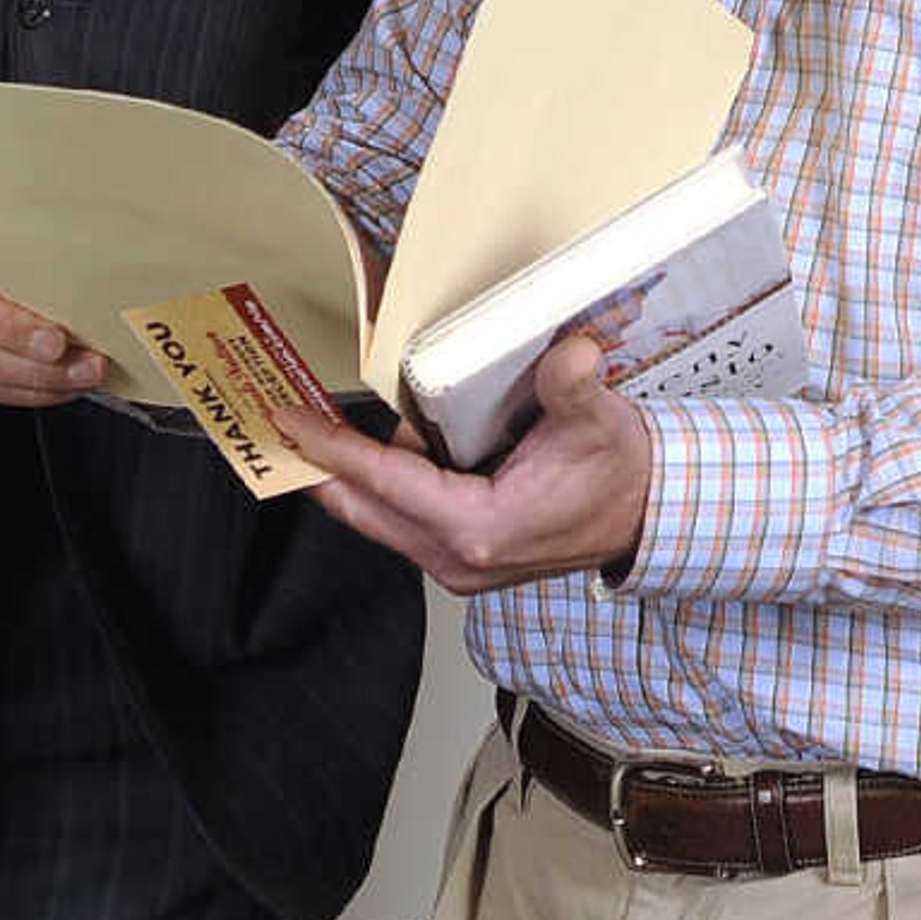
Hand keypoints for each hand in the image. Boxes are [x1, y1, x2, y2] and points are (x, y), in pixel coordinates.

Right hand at [0, 180, 107, 405]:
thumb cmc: (3, 225)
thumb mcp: (15, 202)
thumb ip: (36, 212)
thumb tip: (91, 230)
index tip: (38, 279)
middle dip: (12, 332)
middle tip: (59, 343)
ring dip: (28, 372)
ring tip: (79, 370)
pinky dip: (22, 388)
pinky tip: (59, 383)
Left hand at [279, 333, 653, 592]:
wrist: (645, 517)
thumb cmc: (619, 476)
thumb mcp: (598, 423)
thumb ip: (574, 388)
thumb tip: (572, 356)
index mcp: (480, 527)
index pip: (384, 481)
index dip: (330, 448)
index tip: (287, 420)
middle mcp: (458, 557)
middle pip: (363, 507)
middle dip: (318, 466)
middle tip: (276, 424)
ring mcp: (456, 563)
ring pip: (377, 514)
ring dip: (352, 472)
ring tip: (323, 421)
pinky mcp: (460, 558)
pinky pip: (400, 518)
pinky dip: (381, 484)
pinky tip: (380, 448)